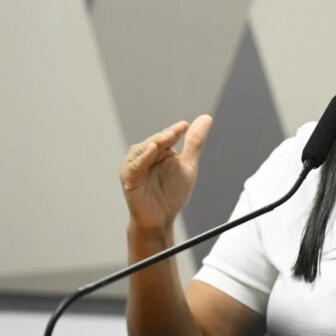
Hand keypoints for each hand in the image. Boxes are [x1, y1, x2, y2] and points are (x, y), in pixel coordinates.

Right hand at [119, 115, 212, 231]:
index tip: (185, 125)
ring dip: (156, 142)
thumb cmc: (172, 193)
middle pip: (156, 141)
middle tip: (177, 130)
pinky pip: (136, 165)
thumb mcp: (188, 165)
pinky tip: (152, 150)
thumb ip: (194, 143)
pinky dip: (144, 157)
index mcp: (159, 150)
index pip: (167, 136)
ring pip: (144, 150)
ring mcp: (135, 165)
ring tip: (167, 137)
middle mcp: (145, 155)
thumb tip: (206, 118)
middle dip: (166, 135)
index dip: (176, 131)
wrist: (162, 218)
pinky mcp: (129, 178)